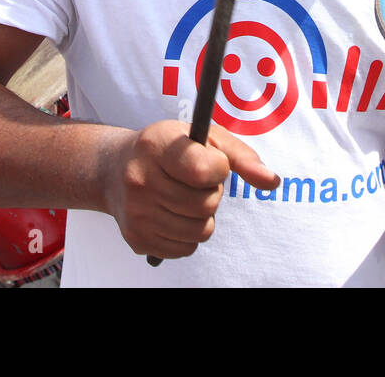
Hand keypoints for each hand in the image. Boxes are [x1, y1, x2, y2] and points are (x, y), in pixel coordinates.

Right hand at [103, 119, 278, 259]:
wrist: (113, 169)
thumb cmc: (167, 149)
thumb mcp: (200, 136)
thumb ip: (240, 156)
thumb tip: (272, 182)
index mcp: (156, 146)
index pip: (206, 170)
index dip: (219, 168)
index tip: (212, 162)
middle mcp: (140, 180)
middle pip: (206, 204)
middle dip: (211, 193)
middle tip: (194, 181)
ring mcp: (136, 213)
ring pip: (200, 231)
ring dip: (202, 216)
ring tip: (184, 197)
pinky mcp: (136, 239)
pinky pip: (186, 248)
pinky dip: (188, 234)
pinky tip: (172, 214)